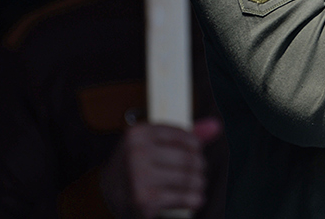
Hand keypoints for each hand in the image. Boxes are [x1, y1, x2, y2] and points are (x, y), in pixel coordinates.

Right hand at [99, 116, 221, 218]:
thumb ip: (185, 135)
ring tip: (198, 185)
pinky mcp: (145, 199)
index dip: (196, 146)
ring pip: (189, 178)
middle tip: (199, 172)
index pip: (184, 135)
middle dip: (199, 167)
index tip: (196, 152)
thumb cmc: (136, 165)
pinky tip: (195, 199)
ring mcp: (140, 177)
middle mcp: (137, 152)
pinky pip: (184, 197)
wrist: (107, 195)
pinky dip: (194, 199)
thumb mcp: (152, 143)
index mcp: (138, 133)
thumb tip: (217, 126)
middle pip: (188, 158)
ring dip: (198, 183)